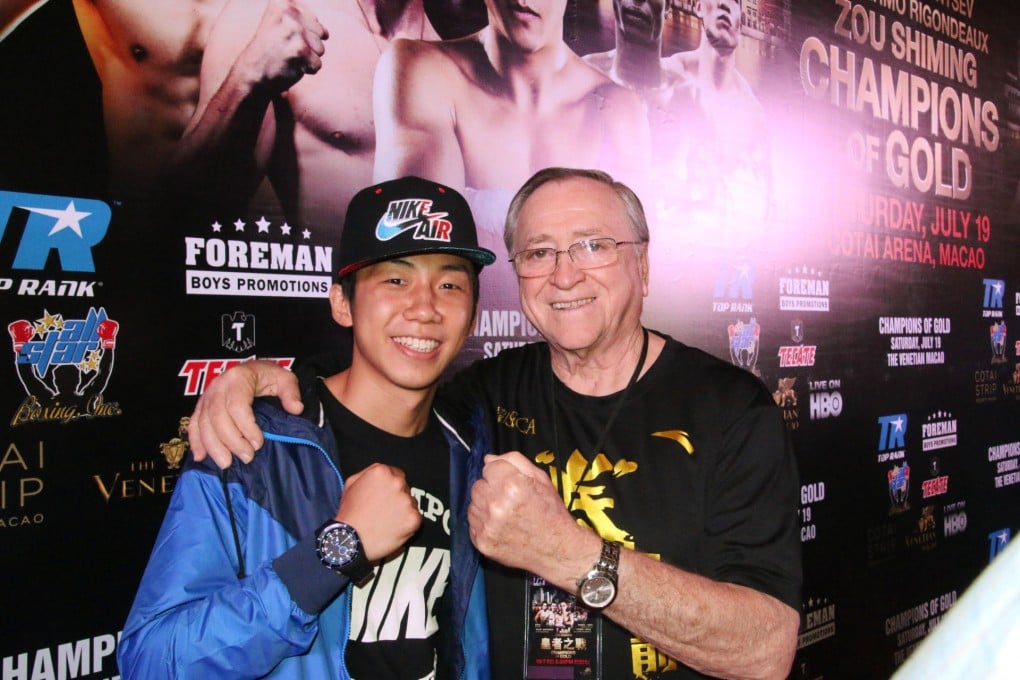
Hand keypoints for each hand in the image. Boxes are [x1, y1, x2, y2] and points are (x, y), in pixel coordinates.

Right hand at [187, 360, 301, 467]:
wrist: (253, 371)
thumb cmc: (268, 376)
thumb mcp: (284, 378)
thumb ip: (291, 393)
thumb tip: (296, 409)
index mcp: (237, 378)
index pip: (237, 406)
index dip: (246, 427)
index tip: (258, 443)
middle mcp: (217, 387)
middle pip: (217, 417)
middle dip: (231, 441)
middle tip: (247, 457)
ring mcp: (206, 397)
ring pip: (203, 424)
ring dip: (214, 446)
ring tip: (227, 464)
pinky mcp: (201, 407)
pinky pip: (194, 425)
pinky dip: (196, 442)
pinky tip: (200, 457)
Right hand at [239, 0, 327, 94]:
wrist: (251, 74)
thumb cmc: (269, 50)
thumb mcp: (280, 24)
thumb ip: (304, 21)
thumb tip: (327, 33)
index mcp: (283, 2)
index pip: (313, 18)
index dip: (303, 33)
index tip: (284, 37)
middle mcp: (289, 12)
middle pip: (320, 33)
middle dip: (308, 45)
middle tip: (285, 49)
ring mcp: (295, 30)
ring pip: (321, 49)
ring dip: (307, 58)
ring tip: (287, 57)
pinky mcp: (300, 50)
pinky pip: (317, 64)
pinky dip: (306, 69)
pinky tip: (289, 67)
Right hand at [336, 464, 421, 561]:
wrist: (350, 541)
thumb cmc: (349, 513)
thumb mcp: (351, 484)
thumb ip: (368, 473)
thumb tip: (381, 472)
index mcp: (382, 472)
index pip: (396, 474)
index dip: (390, 487)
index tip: (384, 497)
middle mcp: (397, 482)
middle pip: (404, 487)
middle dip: (397, 497)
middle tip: (384, 510)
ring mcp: (406, 501)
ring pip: (411, 503)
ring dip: (403, 510)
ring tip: (386, 521)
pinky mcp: (413, 518)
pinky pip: (415, 518)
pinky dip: (407, 524)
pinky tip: (393, 528)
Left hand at [467, 453, 584, 573]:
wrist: (558, 549)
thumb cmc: (551, 514)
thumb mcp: (541, 479)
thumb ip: (514, 462)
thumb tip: (489, 459)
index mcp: (512, 484)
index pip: (488, 467)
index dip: (500, 474)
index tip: (509, 482)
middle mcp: (497, 504)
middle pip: (478, 485)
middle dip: (491, 489)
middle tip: (508, 500)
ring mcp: (488, 525)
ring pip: (473, 504)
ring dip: (485, 506)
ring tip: (505, 514)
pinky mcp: (483, 542)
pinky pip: (472, 524)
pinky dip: (483, 523)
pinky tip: (500, 526)